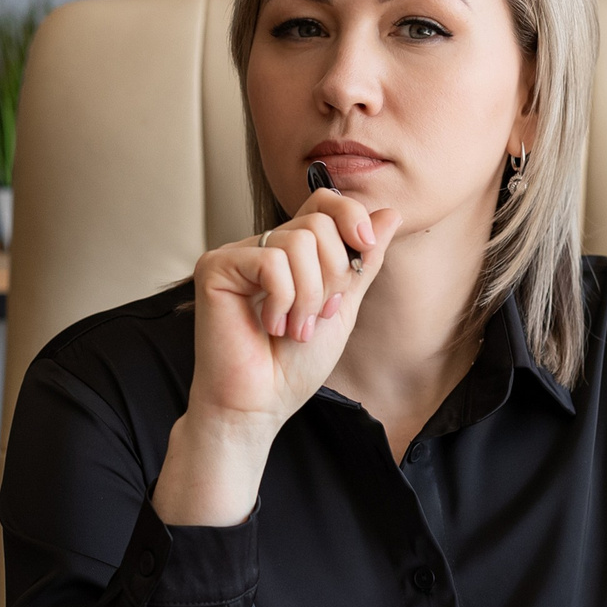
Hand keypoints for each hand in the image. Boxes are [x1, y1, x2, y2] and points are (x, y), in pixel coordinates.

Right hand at [154, 191, 400, 526]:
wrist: (260, 404)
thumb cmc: (293, 365)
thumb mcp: (343, 306)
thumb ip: (363, 261)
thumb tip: (390, 213)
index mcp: (291, 251)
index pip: (324, 202)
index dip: (351, 215)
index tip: (364, 247)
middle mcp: (262, 246)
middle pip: (317, 222)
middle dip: (332, 276)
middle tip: (314, 317)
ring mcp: (236, 255)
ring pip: (297, 241)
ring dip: (308, 296)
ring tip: (293, 329)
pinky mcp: (215, 268)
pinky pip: (270, 262)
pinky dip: (282, 300)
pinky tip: (269, 325)